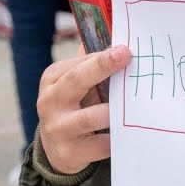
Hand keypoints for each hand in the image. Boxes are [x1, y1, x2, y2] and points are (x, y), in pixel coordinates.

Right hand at [36, 45, 130, 174]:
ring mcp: (58, 128)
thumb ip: (88, 62)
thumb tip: (113, 33)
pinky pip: (100, 144)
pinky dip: (117, 139)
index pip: (77, 64)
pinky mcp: (70, 152)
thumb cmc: (72, 108)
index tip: (125, 49)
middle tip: (125, 56)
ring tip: (134, 105)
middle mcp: (50, 101)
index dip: (102, 57)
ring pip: (90, 117)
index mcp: (52, 79)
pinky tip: (131, 134)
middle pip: (76, 80)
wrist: (57, 150)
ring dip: (112, 110)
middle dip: (102, 66)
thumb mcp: (73, 84)